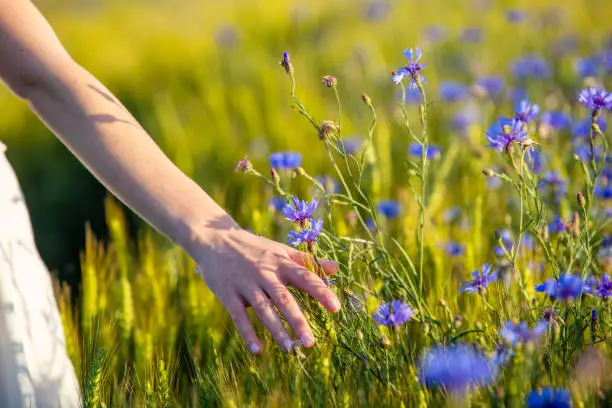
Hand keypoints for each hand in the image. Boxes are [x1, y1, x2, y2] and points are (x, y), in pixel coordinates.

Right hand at [193, 225, 339, 354]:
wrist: (214, 238)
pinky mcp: (228, 293)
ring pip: (263, 309)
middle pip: (284, 298)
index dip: (321, 292)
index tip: (336, 308)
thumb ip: (307, 262)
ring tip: (289, 349)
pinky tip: (258, 351)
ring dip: (276, 330)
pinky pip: (239, 316)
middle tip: (309, 342)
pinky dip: (248, 334)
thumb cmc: (253, 247)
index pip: (305, 277)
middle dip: (297, 320)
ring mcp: (245, 283)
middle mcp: (265, 273)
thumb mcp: (280, 250)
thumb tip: (337, 268)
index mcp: (280, 262)